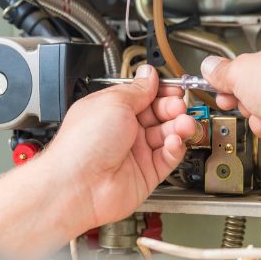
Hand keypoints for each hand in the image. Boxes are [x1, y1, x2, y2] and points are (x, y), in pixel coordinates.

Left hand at [45, 65, 195, 229]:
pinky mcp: (146, 174)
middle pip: (159, 114)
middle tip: (178, 106)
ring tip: (183, 124)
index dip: (161, 91)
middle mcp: (124, 130)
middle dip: (172, 108)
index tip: (174, 88)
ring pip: (167, 135)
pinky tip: (174, 141)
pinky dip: (175, 148)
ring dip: (178, 127)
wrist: (78, 185)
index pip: (144, 96)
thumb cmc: (82, 144)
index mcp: (112, 109)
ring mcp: (135, 153)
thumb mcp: (114, 102)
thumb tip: (148, 74)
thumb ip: (137, 89)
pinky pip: (168, 158)